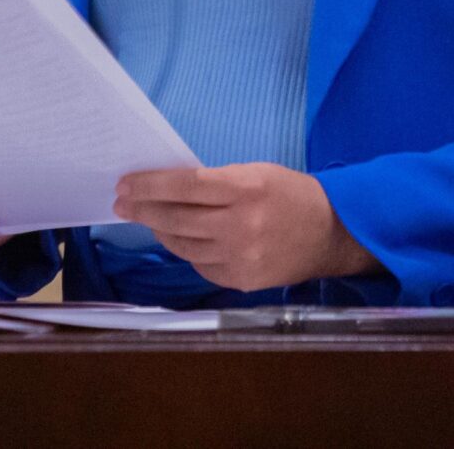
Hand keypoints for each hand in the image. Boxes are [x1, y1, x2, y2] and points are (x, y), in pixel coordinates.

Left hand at [113, 163, 377, 293]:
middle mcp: (240, 225)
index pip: (185, 185)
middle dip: (142, 209)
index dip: (150, 185)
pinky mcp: (240, 281)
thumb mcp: (257, 173)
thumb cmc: (291, 194)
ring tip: (147, 219)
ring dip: (159, 230)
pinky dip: (186, 250)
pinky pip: (199, 265)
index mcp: (245, 189)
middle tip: (121, 203)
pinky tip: (179, 239)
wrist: (332, 234)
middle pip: (176, 218)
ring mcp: (239, 257)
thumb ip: (216, 181)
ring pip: (182, 245)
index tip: (125, 184)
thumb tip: (170, 188)